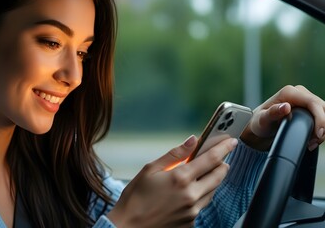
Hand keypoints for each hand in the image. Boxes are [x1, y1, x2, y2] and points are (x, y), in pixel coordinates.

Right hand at [107, 135, 236, 227]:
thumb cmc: (135, 197)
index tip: (232, 141)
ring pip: (212, 191)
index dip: (224, 148)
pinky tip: (190, 193)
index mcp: (180, 178)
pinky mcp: (191, 223)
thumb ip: (174, 154)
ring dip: (213, 180)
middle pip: (218, 176)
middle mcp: (191, 195)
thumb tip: (193, 140)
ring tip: (207, 173)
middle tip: (223, 158)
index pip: (211, 159)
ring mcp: (193, 211)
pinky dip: (200, 196)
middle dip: (223, 164)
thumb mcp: (150, 169)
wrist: (128, 227)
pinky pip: (202, 206)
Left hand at [240, 85, 324, 150]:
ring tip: (312, 142)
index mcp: (289, 92)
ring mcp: (305, 100)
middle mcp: (299, 93)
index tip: (318, 134)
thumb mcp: (263, 119)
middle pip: (322, 107)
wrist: (260, 127)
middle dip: (322, 126)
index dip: (320, 118)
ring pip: (324, 112)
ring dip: (323, 128)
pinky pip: (322, 116)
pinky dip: (320, 128)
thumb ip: (273, 113)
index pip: (313, 103)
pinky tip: (313, 139)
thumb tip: (286, 106)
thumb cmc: (259, 122)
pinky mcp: (308, 108)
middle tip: (314, 141)